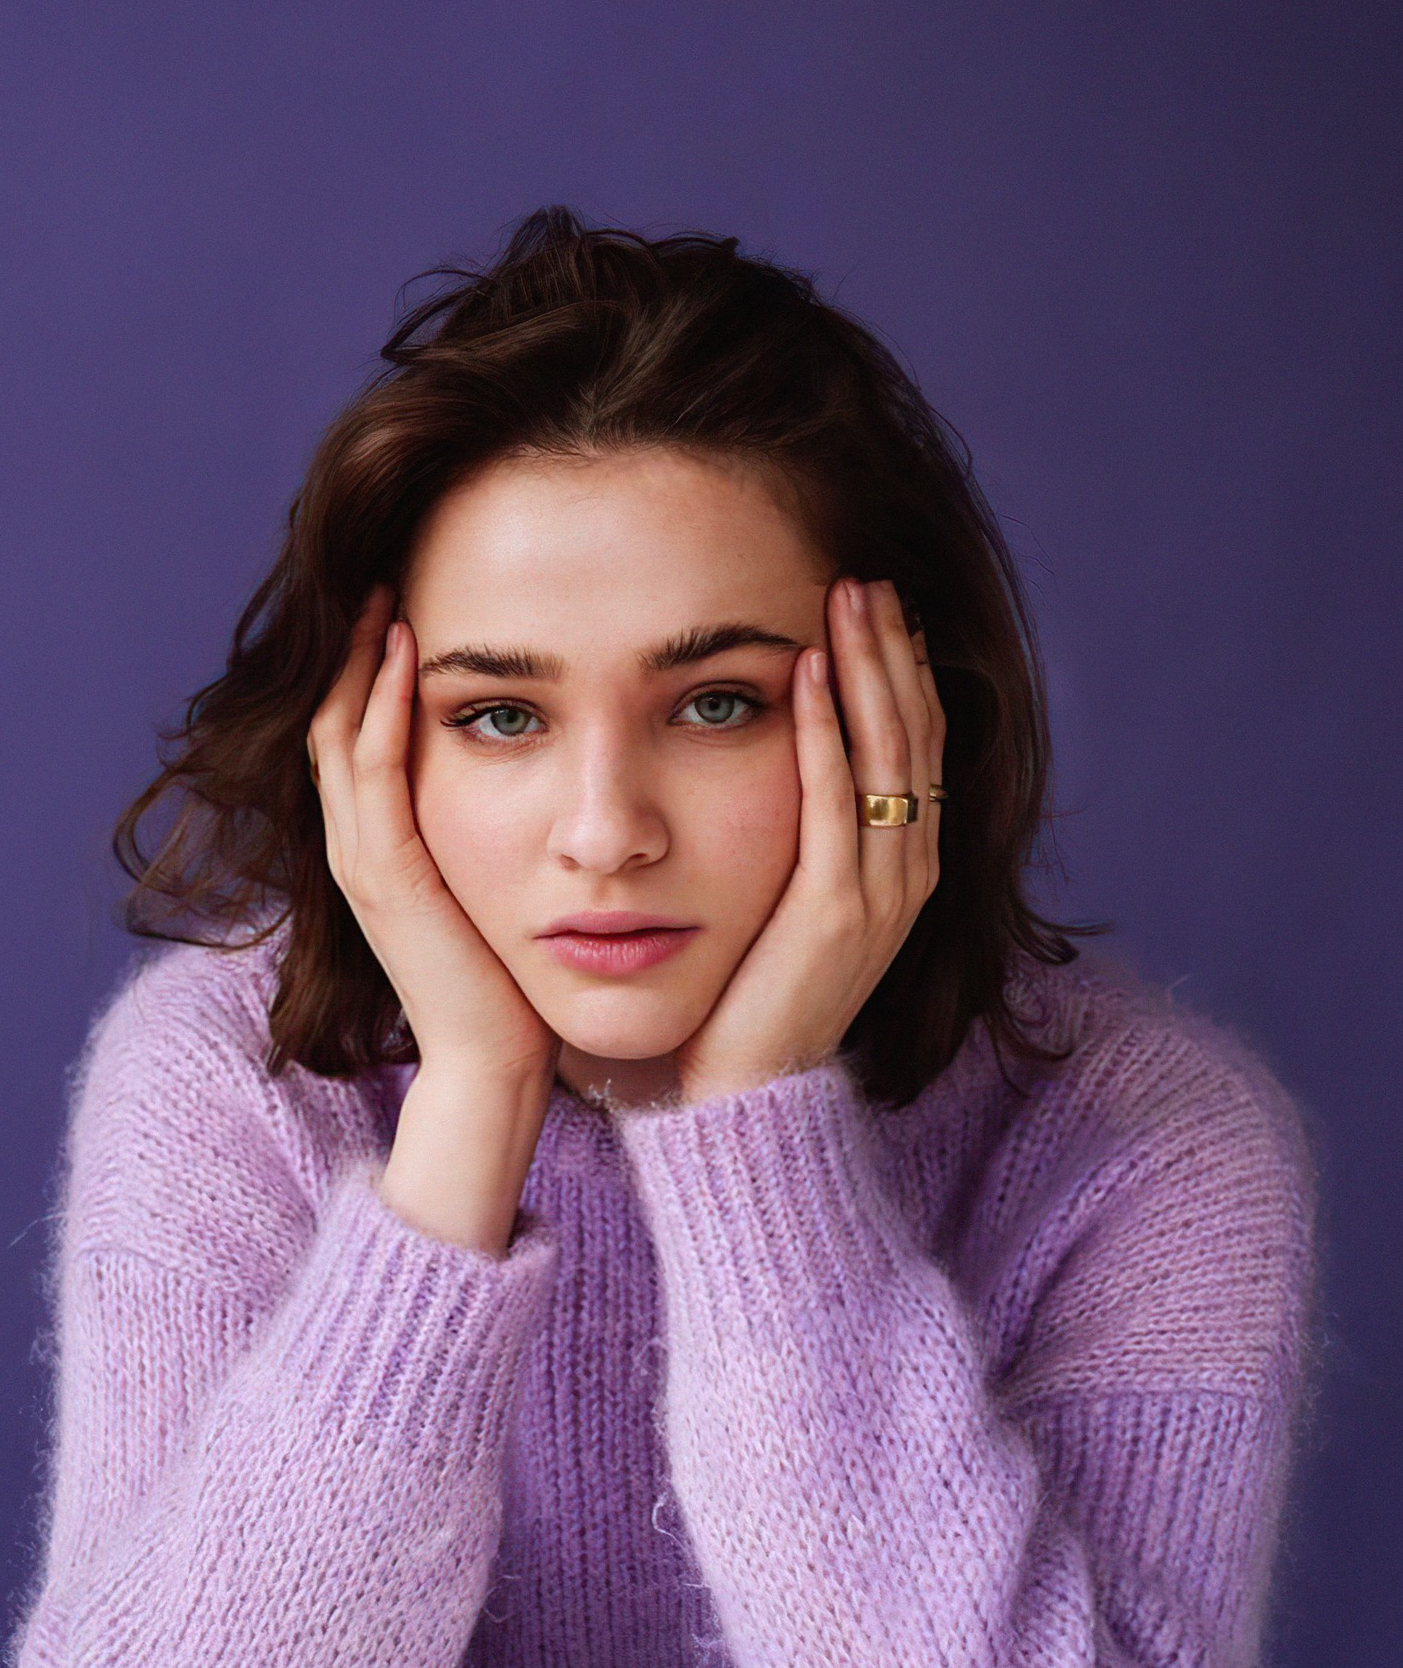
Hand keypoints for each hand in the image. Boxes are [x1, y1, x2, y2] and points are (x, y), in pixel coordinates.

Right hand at [306, 585, 559, 1091]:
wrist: (494, 1059)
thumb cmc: (508, 979)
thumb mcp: (491, 886)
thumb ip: (489, 834)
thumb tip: (529, 781)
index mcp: (376, 848)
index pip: (351, 738)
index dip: (365, 671)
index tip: (401, 607)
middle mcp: (354, 848)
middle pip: (330, 722)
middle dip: (352, 649)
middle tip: (383, 579)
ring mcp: (362, 861)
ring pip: (339, 735)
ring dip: (361, 662)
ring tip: (386, 597)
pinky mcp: (386, 875)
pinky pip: (374, 771)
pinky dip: (382, 708)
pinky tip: (409, 654)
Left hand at [673, 576, 944, 1104]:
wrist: (746, 1095)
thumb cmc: (754, 996)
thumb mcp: (791, 900)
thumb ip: (805, 837)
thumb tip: (780, 758)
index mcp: (907, 867)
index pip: (921, 744)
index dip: (905, 670)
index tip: (878, 603)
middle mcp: (910, 873)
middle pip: (918, 733)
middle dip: (893, 648)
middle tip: (866, 572)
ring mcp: (881, 893)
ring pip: (891, 754)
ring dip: (868, 668)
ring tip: (847, 595)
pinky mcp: (835, 912)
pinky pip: (836, 801)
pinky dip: (822, 730)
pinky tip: (803, 671)